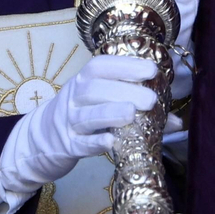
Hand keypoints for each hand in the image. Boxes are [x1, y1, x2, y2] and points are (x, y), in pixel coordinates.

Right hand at [0, 54, 158, 213]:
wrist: (38, 141)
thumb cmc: (80, 118)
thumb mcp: (97, 105)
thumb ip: (133, 107)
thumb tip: (176, 121)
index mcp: (82, 82)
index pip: (100, 67)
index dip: (125, 66)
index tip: (151, 70)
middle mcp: (73, 98)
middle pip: (94, 89)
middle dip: (123, 91)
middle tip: (151, 100)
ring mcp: (67, 123)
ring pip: (86, 116)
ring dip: (109, 113)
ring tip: (131, 114)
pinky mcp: (66, 147)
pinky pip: (80, 144)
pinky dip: (95, 142)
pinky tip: (111, 142)